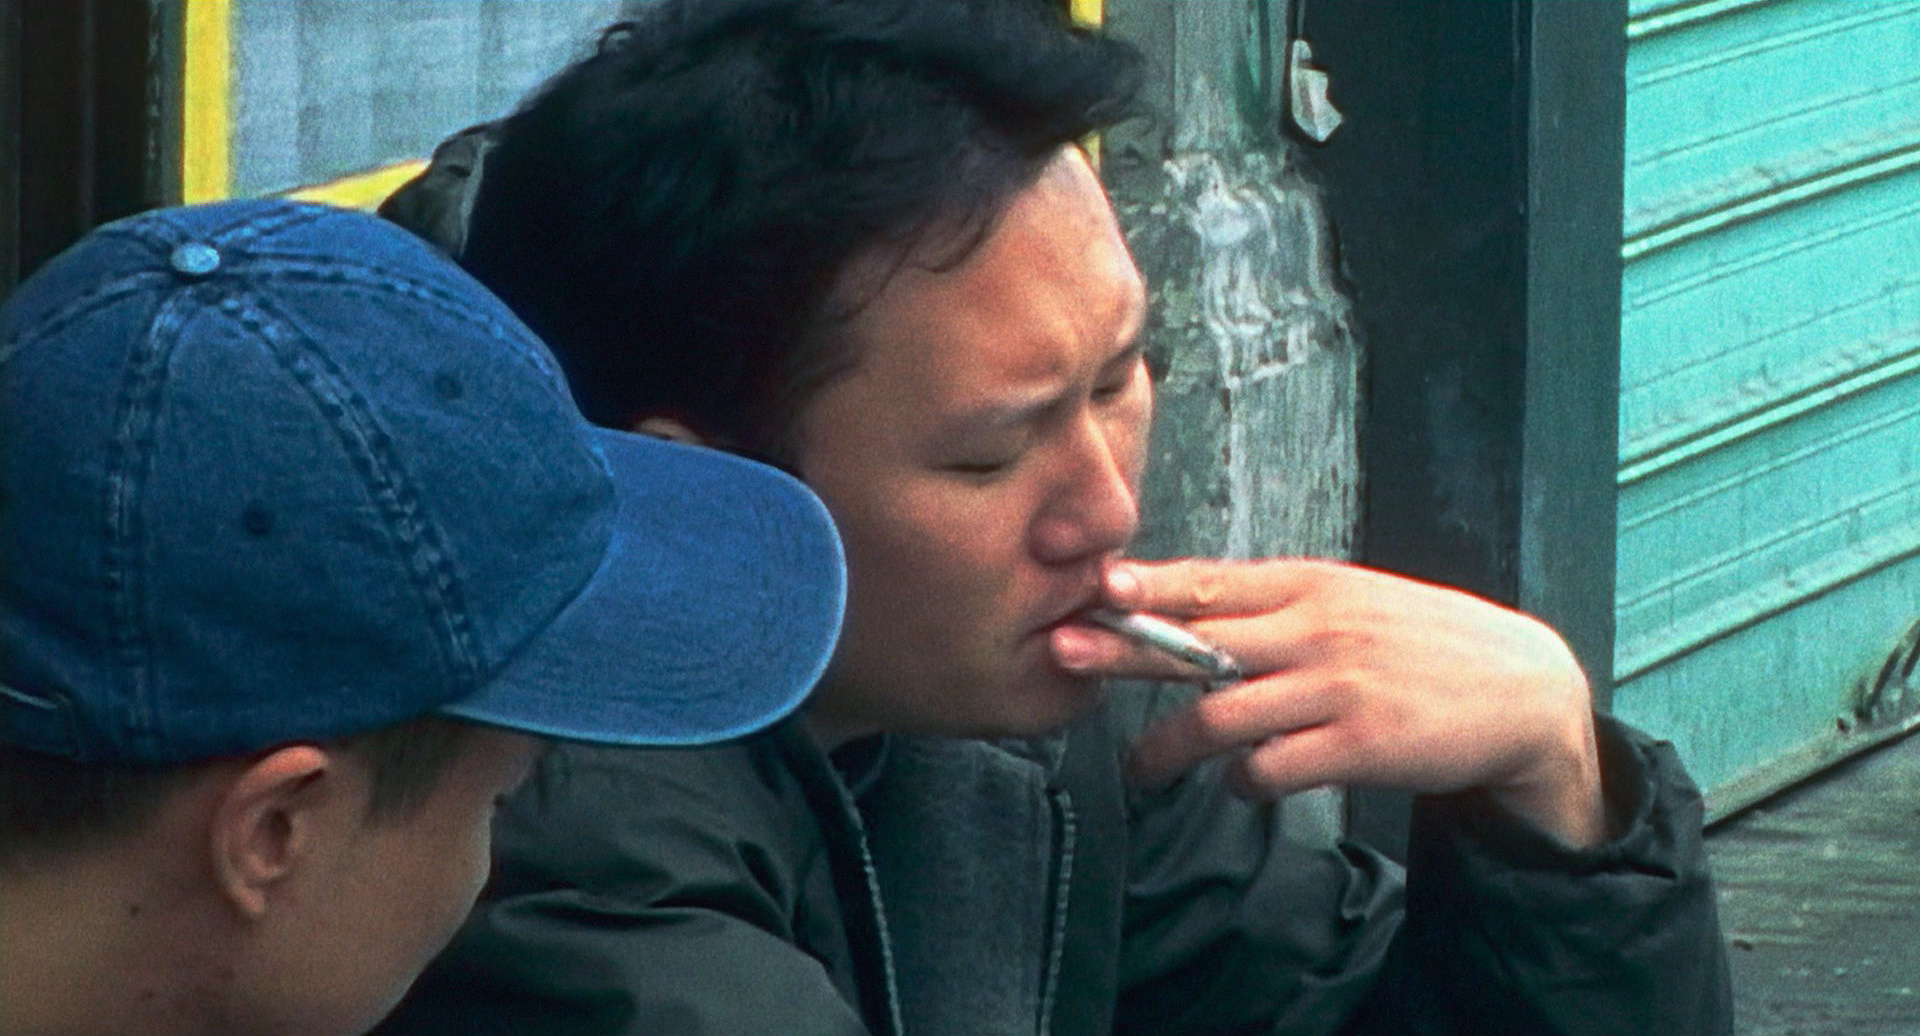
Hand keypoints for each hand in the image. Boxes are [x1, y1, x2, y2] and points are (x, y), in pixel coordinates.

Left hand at [1052, 557, 1608, 846]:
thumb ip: (1278, 603)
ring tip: (1141, 766)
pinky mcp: (1359, 747)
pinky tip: (1238, 782)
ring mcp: (1339, 689)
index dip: (1150, 584)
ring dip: (1168, 745)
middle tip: (1063, 651)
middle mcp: (1319, 630)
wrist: (1523, 690)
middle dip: (1125, 647)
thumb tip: (1188, 602)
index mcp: (1314, 585)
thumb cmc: (1422, 641)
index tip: (1096, 584)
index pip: (1214, 580)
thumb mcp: (1354, 598)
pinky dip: (1242, 780)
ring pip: (1224, 715)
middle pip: (1200, 641)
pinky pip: (1271, 768)